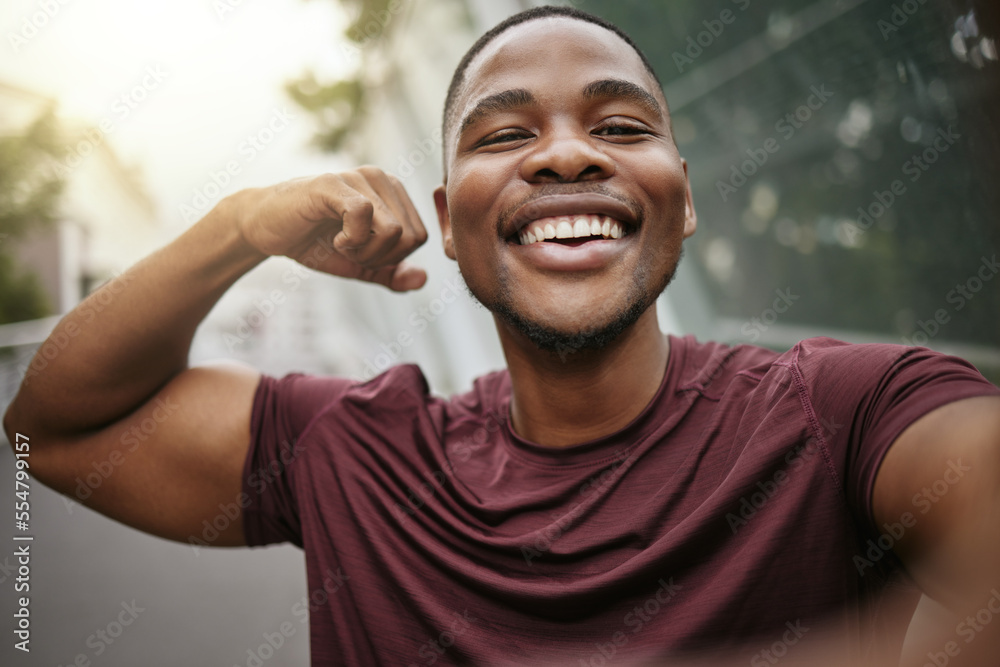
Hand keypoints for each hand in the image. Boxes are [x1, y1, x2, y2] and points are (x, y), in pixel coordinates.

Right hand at [233, 167, 428, 290]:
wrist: (266, 229)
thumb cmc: (314, 243)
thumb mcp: (359, 264)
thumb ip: (392, 273)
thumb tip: (423, 280)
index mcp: (393, 193)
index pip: (420, 236)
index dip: (393, 258)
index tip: (363, 253)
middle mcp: (380, 178)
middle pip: (411, 236)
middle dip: (381, 258)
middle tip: (350, 250)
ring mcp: (358, 177)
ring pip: (393, 229)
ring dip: (365, 251)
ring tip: (340, 243)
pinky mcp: (333, 183)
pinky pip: (365, 215)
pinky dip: (352, 240)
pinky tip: (334, 239)